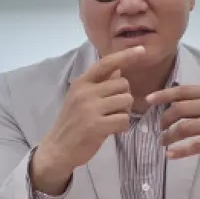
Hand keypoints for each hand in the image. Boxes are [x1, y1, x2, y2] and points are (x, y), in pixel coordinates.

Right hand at [32, 45, 145, 193]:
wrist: (58, 148)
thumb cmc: (73, 122)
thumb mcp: (81, 98)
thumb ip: (100, 84)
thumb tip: (119, 69)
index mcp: (81, 82)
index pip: (106, 63)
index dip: (126, 56)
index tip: (141, 49)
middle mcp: (85, 92)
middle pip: (123, 84)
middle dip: (125, 97)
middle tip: (115, 110)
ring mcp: (90, 108)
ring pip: (126, 101)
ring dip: (125, 112)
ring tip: (112, 119)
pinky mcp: (96, 125)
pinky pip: (124, 119)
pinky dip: (123, 126)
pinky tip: (113, 130)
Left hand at [146, 85, 199, 159]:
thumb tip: (182, 99)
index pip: (182, 91)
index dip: (163, 95)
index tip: (148, 100)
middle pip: (179, 110)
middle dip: (164, 119)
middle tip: (159, 127)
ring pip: (184, 128)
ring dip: (169, 136)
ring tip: (162, 141)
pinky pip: (195, 145)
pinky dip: (180, 150)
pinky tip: (171, 154)